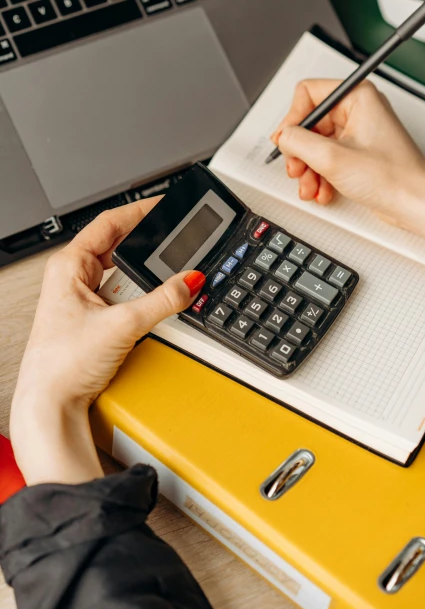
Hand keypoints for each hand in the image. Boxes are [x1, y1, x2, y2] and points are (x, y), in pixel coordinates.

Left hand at [10, 200, 205, 484]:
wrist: (50, 405)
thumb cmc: (62, 365)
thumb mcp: (123, 325)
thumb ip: (163, 301)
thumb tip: (190, 281)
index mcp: (69, 266)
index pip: (109, 222)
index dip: (139, 210)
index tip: (163, 203)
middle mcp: (71, 277)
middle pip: (115, 244)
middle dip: (144, 240)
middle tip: (171, 235)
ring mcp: (79, 297)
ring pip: (118, 270)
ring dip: (141, 271)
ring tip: (162, 271)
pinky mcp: (89, 317)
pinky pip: (119, 292)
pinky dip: (137, 291)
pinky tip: (148, 300)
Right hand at [274, 79, 424, 312]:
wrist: (415, 204)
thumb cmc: (392, 177)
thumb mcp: (332, 157)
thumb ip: (298, 142)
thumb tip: (283, 137)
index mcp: (357, 96)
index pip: (308, 94)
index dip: (292, 119)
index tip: (287, 141)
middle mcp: (359, 110)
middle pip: (310, 123)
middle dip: (300, 151)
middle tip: (297, 168)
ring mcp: (359, 132)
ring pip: (316, 144)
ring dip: (308, 168)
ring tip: (310, 186)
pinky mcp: (358, 153)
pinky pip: (327, 158)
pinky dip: (320, 175)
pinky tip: (322, 190)